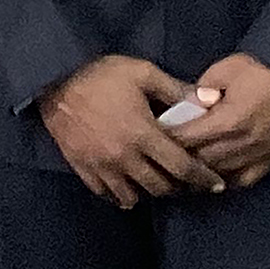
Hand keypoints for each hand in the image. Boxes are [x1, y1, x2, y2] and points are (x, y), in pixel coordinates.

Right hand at [40, 55, 219, 208]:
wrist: (53, 80)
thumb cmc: (101, 74)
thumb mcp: (142, 72)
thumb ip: (175, 90)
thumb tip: (207, 101)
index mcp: (142, 134)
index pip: (181, 166)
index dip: (202, 178)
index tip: (216, 184)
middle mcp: (124, 157)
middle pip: (159, 187)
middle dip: (178, 187)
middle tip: (186, 181)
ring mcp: (102, 166)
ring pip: (133, 196)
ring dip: (149, 192)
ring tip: (157, 182)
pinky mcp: (83, 168)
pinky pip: (106, 193)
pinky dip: (121, 194)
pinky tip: (128, 187)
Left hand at [168, 54, 269, 188]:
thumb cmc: (257, 68)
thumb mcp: (223, 71)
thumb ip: (200, 92)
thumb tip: (183, 108)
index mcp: (229, 119)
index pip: (189, 139)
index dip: (169, 139)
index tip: (155, 138)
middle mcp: (244, 142)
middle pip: (202, 161)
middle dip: (181, 159)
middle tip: (164, 157)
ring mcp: (260, 154)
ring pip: (221, 174)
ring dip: (201, 174)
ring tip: (184, 170)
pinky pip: (244, 180)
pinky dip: (227, 181)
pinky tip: (214, 177)